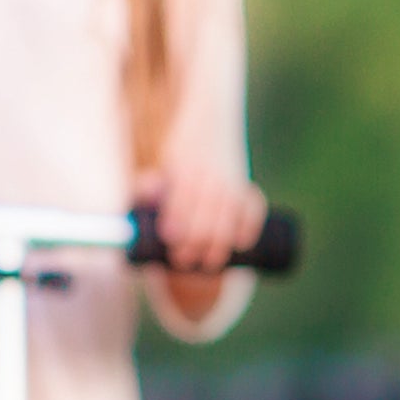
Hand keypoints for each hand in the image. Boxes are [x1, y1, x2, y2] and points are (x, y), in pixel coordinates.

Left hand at [135, 166, 266, 273]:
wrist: (209, 136)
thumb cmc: (177, 163)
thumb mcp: (158, 168)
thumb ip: (147, 186)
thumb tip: (146, 199)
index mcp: (184, 166)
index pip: (183, 192)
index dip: (178, 216)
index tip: (169, 239)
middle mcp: (210, 172)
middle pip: (207, 206)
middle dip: (196, 236)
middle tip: (182, 260)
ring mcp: (232, 179)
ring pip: (230, 210)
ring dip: (221, 239)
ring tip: (209, 263)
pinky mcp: (247, 188)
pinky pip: (253, 207)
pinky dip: (250, 225)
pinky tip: (241, 245)